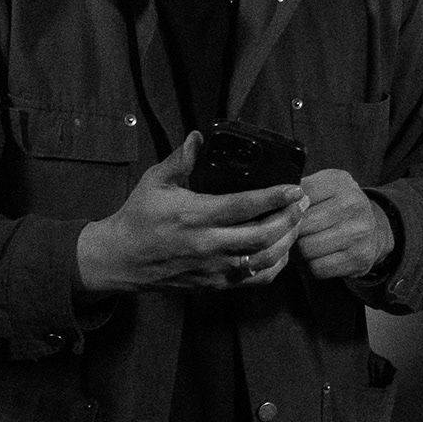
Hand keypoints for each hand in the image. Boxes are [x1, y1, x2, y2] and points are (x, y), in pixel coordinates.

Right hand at [74, 133, 301, 294]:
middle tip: (302, 202)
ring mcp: (213, 268)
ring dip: (287, 241)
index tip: (294, 187)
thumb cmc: (138, 218)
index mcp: (195, 216)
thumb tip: (198, 137)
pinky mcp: (215, 284)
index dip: (274, 197)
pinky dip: (275, 265)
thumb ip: (179, 160)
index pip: (244, 206)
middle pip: (262, 235)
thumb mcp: (154, 182)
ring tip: (297, 223)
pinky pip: (255, 279)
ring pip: (264, 260)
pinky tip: (281, 249)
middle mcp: (207, 244)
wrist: (120, 260)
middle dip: (290, 218)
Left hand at [294, 168, 397, 285]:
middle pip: (300, 226)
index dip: (284, 210)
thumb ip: (299, 190)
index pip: (297, 197)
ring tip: (302, 247)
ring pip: (306, 249)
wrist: (376, 230)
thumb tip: (272, 199)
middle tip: (290, 236)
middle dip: (290, 234)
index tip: (284, 214)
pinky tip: (316, 258)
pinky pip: (318, 268)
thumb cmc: (338, 207)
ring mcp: (358, 232)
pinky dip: (311, 267)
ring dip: (298, 253)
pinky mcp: (359, 257)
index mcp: (339, 182)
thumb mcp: (323, 187)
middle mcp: (353, 204)